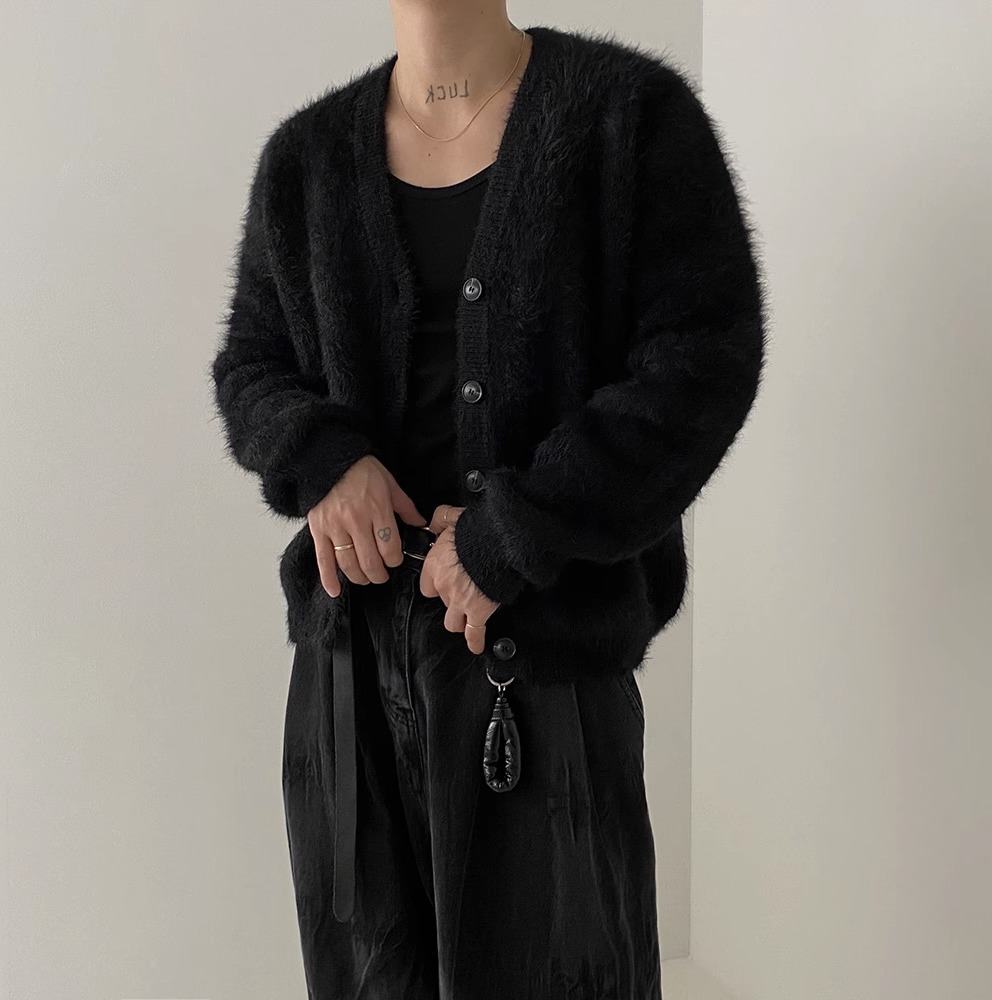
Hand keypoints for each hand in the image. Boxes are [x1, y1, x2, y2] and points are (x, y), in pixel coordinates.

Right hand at [308, 455, 426, 597]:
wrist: (329, 459)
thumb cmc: (361, 470)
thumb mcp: (390, 484)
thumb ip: (405, 507)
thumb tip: (421, 525)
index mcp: (377, 509)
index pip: (389, 547)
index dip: (394, 560)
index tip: (395, 561)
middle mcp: (356, 520)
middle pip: (370, 560)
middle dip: (379, 574)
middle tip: (381, 575)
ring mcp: (335, 526)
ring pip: (348, 564)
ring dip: (359, 577)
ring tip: (365, 578)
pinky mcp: (318, 529)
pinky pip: (323, 559)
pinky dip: (328, 578)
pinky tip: (335, 591)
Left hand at [420, 504, 499, 653]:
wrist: (500, 543)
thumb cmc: (479, 530)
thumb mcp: (453, 516)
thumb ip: (440, 519)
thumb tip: (435, 522)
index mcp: (435, 566)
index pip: (427, 585)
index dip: (436, 583)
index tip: (443, 579)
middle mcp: (444, 587)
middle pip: (441, 602)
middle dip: (450, 599)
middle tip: (461, 594)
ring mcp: (460, 602)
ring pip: (453, 622)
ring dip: (459, 620)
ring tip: (465, 619)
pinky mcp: (479, 611)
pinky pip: (474, 632)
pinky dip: (475, 640)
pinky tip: (475, 646)